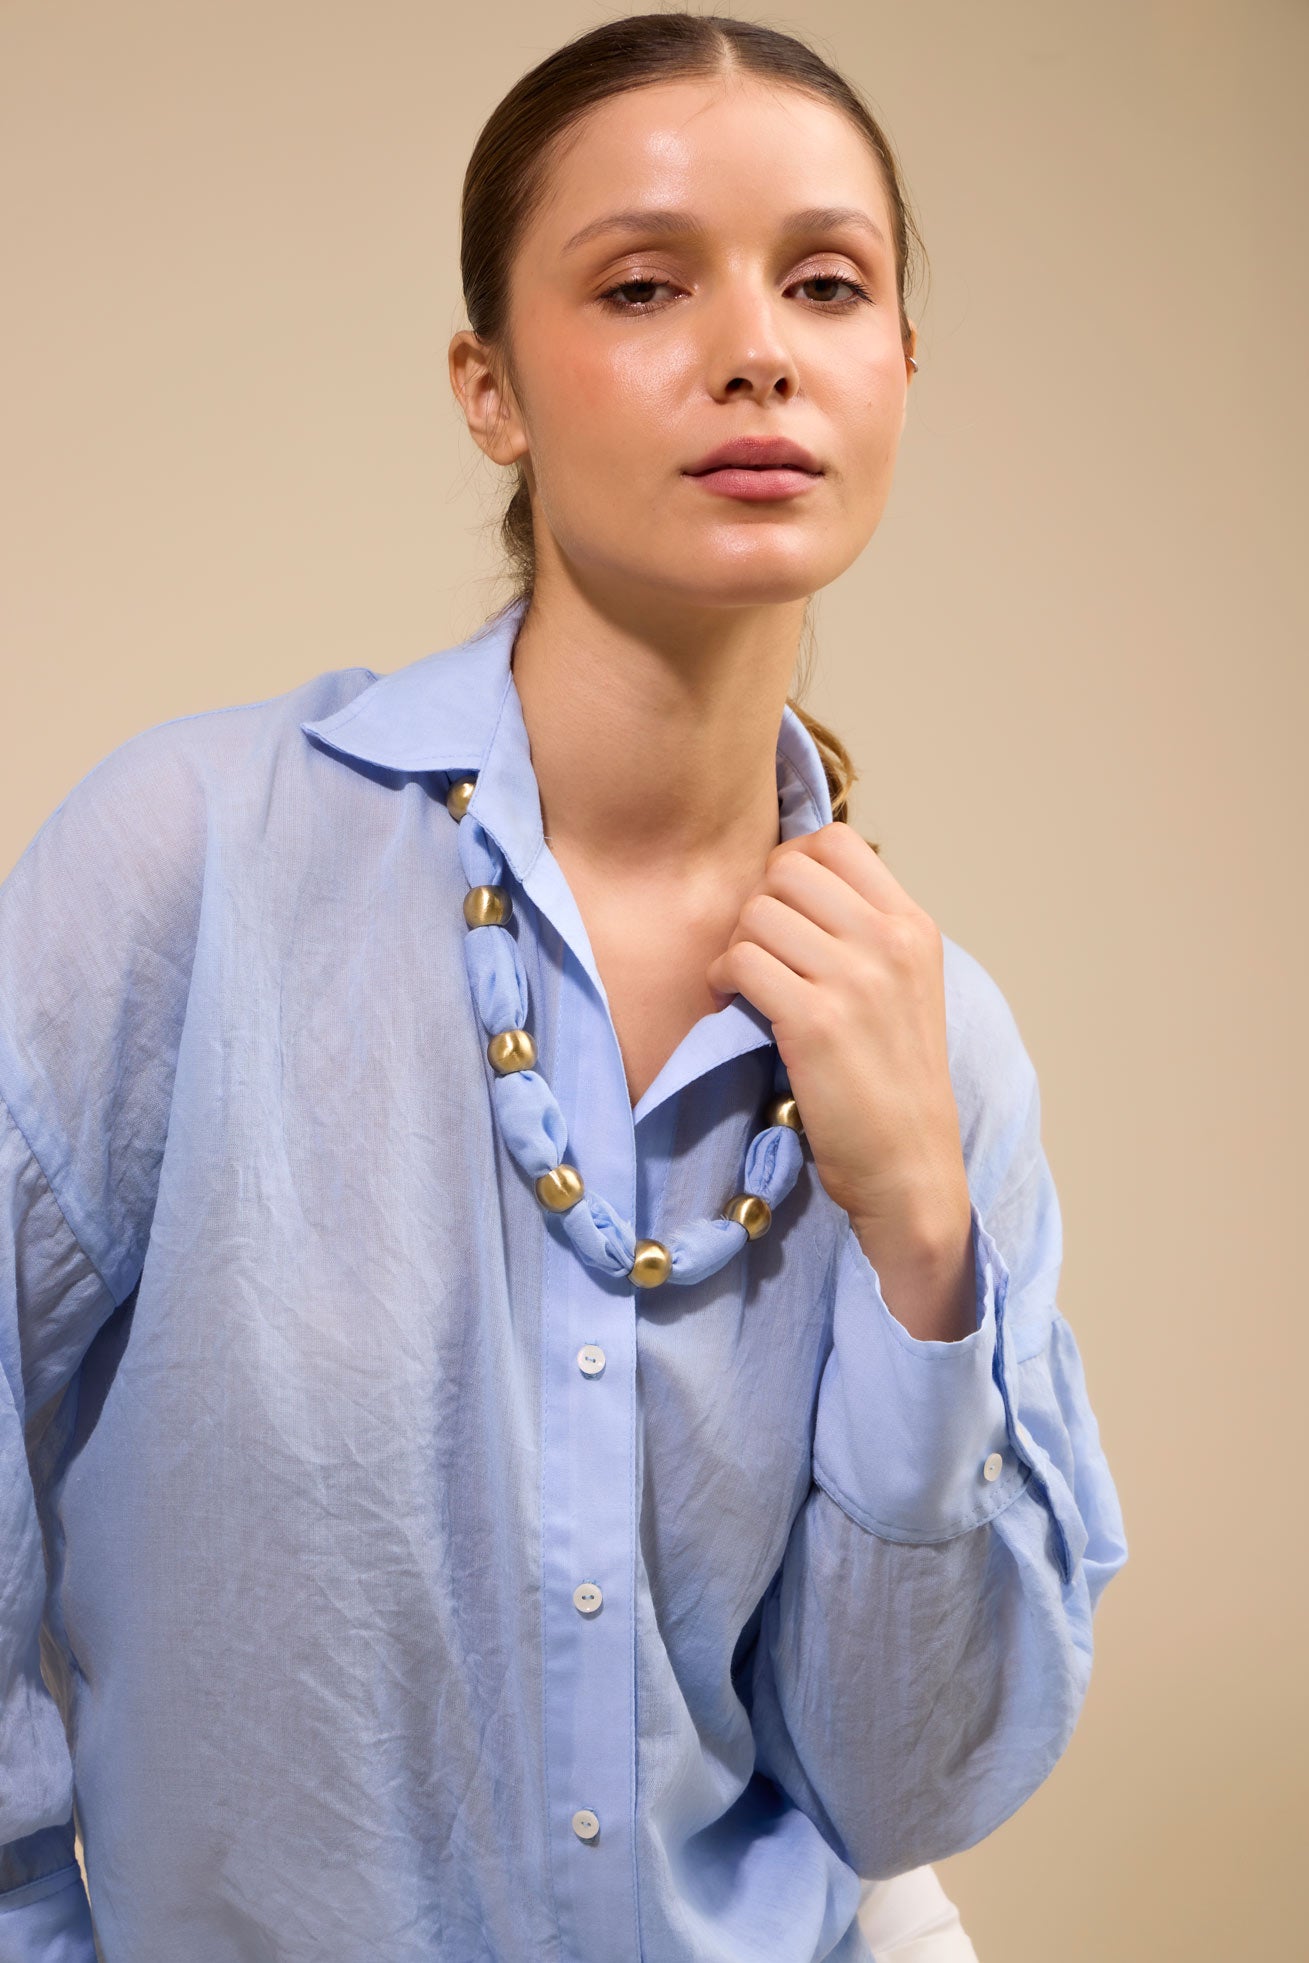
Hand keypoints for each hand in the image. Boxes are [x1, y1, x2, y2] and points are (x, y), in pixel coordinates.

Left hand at [706, 823, 970, 1258]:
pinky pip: (742, 961)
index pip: (835, 841)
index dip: (789, 864)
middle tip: (756, 951)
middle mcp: (890, 942)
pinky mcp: (816, 1022)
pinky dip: (723, 978)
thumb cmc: (893, 1081)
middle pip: (787, 869)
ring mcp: (856, 980)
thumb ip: (863, 932)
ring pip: (757, 912)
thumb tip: (790, 882)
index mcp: (913, 927)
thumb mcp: (902, 987)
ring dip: (736, 944)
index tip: (780, 909)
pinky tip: (732, 1004)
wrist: (910, 1167)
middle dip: (756, 905)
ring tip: (745, 982)